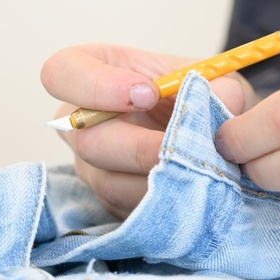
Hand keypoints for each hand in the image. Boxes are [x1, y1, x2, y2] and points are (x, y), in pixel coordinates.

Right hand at [40, 43, 255, 217]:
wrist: (210, 130)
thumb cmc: (198, 92)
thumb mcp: (215, 78)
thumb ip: (218, 86)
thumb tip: (217, 103)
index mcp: (92, 69)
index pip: (61, 72)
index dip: (97, 86)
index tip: (147, 94)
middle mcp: (80, 120)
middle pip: (84, 138)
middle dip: (137, 146)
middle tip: (181, 146)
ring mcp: (91, 164)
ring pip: (107, 181)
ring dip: (156, 180)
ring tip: (200, 171)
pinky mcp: (111, 201)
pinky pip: (129, 210)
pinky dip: (164, 204)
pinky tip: (194, 191)